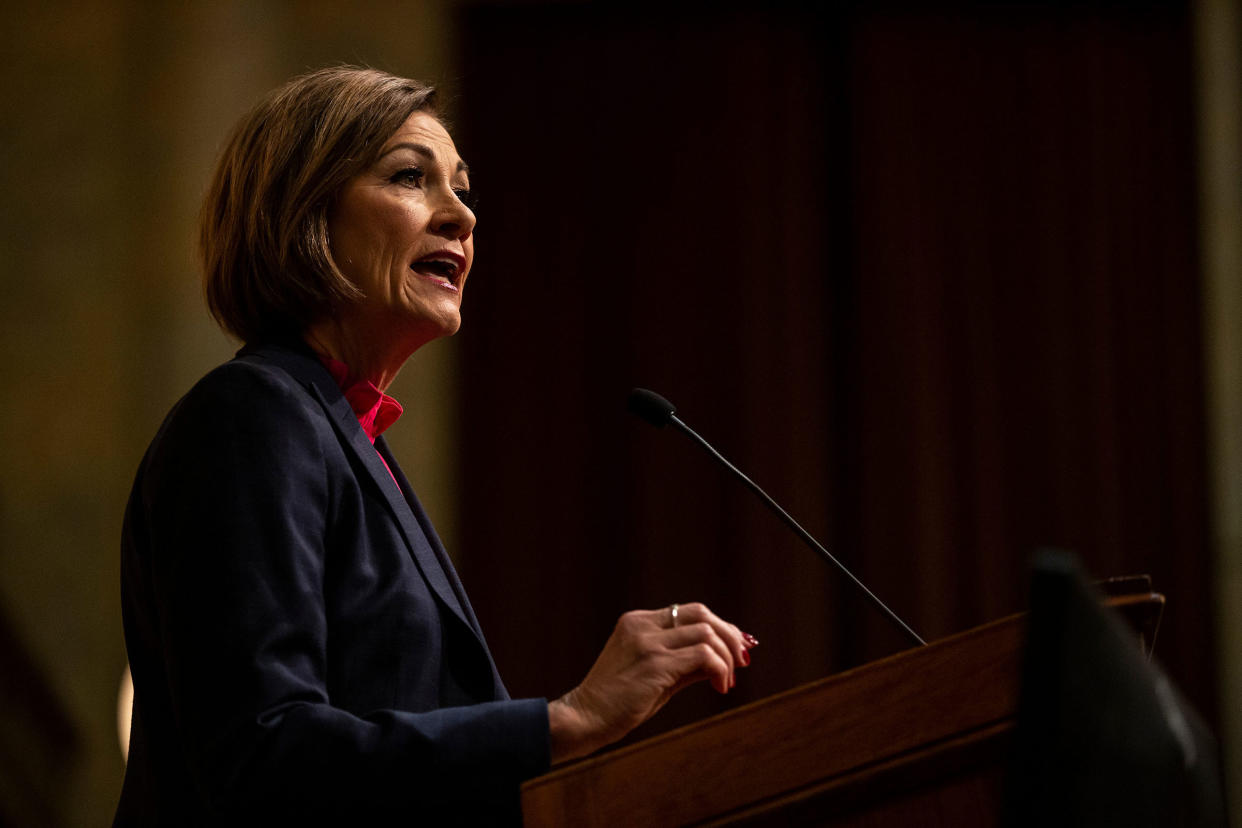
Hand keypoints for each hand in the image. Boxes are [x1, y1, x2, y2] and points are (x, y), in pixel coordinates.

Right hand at [547, 602, 758, 762]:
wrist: (585, 718)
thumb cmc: (619, 701)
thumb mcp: (656, 674)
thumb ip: (686, 662)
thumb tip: (726, 660)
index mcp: (638, 621)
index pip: (691, 611)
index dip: (721, 627)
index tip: (738, 647)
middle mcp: (642, 625)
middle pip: (702, 614)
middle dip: (730, 635)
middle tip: (743, 660)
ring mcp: (647, 642)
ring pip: (706, 634)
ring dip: (727, 657)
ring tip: (727, 681)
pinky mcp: (654, 664)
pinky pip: (703, 656)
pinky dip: (720, 669)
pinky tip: (719, 686)